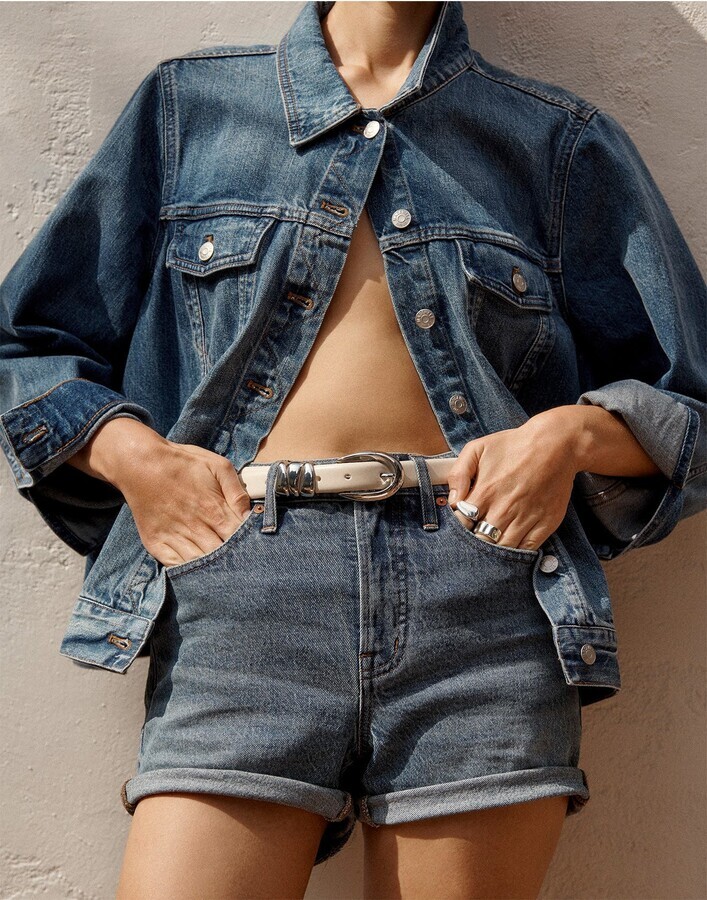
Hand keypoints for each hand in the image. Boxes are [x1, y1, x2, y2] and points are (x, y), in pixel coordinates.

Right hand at [115, 439, 251, 567]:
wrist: (140, 463)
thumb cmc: (182, 463)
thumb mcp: (218, 466)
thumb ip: (237, 491)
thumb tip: (251, 514)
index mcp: (214, 508)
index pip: (238, 537)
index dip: (249, 544)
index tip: (255, 546)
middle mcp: (195, 526)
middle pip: (221, 554)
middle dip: (234, 559)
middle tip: (242, 563)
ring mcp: (174, 536)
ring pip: (200, 564)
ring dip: (213, 568)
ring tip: (224, 570)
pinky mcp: (155, 542)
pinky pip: (175, 565)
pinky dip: (187, 571)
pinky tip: (197, 571)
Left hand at [446, 412, 580, 550]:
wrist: (556, 444)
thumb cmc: (514, 445)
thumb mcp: (477, 448)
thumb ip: (458, 474)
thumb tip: (453, 501)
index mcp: (485, 492)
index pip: (463, 524)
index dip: (459, 527)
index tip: (462, 524)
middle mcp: (505, 509)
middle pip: (481, 541)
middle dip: (474, 542)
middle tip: (475, 537)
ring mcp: (527, 518)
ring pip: (503, 549)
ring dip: (495, 550)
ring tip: (491, 543)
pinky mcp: (546, 523)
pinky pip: (527, 549)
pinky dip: (518, 552)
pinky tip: (511, 545)